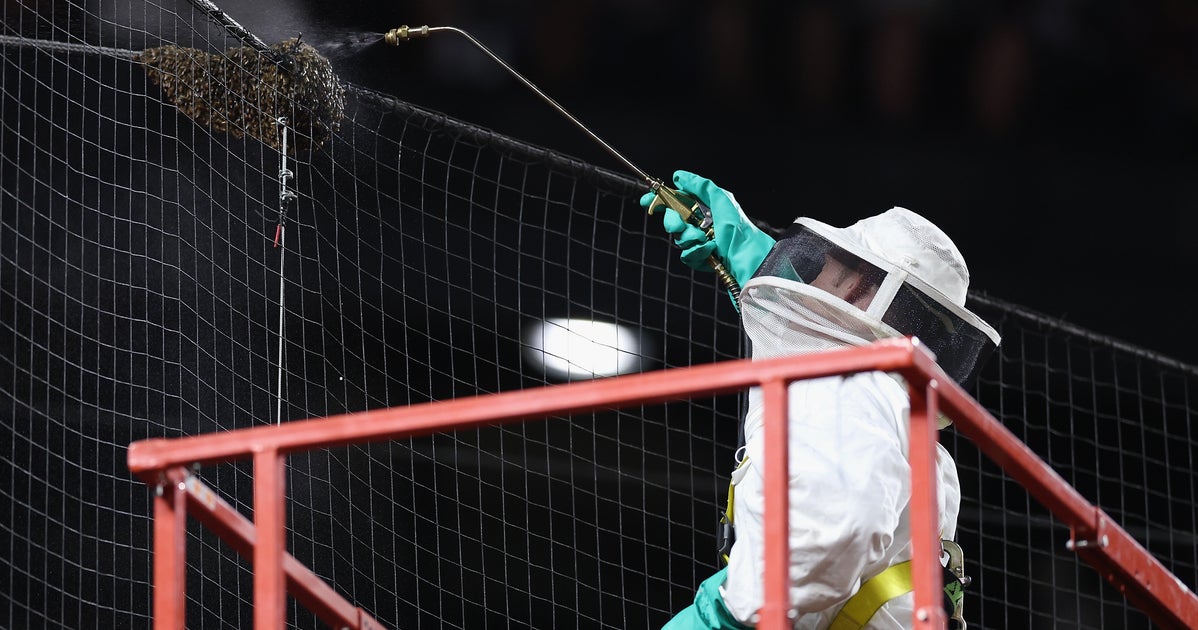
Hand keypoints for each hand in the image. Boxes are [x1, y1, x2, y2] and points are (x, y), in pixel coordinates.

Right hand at [640, 170, 775, 285]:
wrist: (747, 256)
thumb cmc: (738, 228)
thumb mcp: (721, 199)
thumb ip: (700, 185)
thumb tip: (679, 176)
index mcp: (703, 207)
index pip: (675, 201)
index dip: (659, 200)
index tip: (647, 200)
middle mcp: (699, 223)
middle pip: (671, 220)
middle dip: (672, 222)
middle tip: (678, 224)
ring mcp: (699, 242)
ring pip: (678, 239)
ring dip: (689, 238)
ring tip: (705, 239)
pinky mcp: (700, 258)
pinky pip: (686, 255)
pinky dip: (697, 252)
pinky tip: (709, 250)